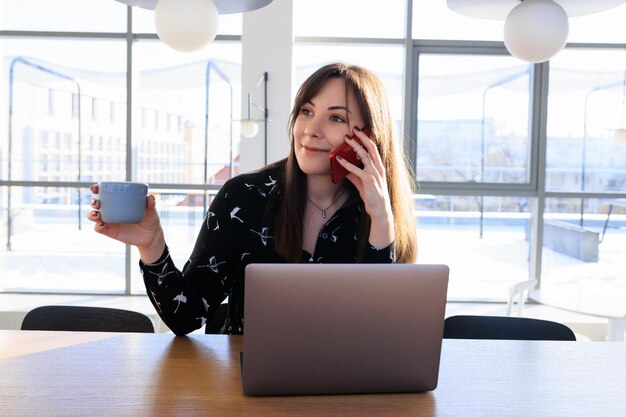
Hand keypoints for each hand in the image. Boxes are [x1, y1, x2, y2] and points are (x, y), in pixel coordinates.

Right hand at [87, 184, 164, 262]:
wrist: (150, 236)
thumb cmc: (150, 219)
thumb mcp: (151, 211)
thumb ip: (151, 204)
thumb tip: (150, 197)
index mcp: (118, 201)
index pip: (104, 193)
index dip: (97, 189)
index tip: (96, 188)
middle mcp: (111, 210)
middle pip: (96, 204)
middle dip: (93, 202)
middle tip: (97, 202)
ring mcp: (109, 221)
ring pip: (94, 216)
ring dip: (92, 214)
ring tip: (97, 214)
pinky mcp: (109, 231)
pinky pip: (98, 228)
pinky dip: (97, 226)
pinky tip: (102, 224)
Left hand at [336, 127, 394, 247]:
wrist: (379, 210)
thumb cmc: (372, 196)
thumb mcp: (362, 183)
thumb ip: (354, 175)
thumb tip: (344, 169)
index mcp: (378, 166)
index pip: (373, 148)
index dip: (366, 138)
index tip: (359, 131)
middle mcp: (378, 168)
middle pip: (371, 147)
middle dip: (362, 137)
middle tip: (354, 128)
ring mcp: (374, 173)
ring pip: (364, 155)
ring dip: (354, 146)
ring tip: (345, 139)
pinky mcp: (369, 181)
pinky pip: (357, 169)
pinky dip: (347, 164)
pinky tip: (339, 159)